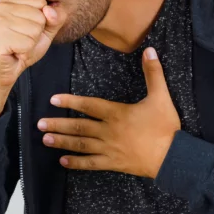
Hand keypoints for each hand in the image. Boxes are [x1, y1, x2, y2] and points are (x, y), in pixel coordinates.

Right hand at [0, 0, 63, 91]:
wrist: (5, 69)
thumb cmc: (21, 48)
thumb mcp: (44, 29)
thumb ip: (54, 17)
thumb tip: (50, 11)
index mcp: (9, 0)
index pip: (41, 2)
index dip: (41, 21)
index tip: (26, 29)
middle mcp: (1, 7)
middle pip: (40, 16)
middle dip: (36, 33)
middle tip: (22, 40)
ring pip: (35, 29)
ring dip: (31, 43)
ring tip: (18, 45)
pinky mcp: (0, 37)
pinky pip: (28, 43)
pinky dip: (26, 52)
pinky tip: (15, 52)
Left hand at [36, 47, 180, 178]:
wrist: (173, 157)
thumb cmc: (166, 127)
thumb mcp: (161, 97)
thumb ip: (153, 73)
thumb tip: (149, 50)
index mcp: (117, 113)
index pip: (89, 105)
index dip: (70, 102)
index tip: (53, 99)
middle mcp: (108, 131)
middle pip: (78, 127)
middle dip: (58, 125)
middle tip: (39, 124)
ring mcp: (109, 149)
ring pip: (80, 145)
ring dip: (62, 142)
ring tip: (45, 139)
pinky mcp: (113, 163)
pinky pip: (91, 163)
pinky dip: (76, 163)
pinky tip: (63, 161)